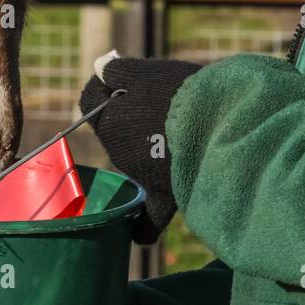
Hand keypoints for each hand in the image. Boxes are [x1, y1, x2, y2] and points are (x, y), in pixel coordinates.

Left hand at [79, 55, 202, 243]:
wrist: (214, 121)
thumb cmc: (179, 92)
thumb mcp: (144, 72)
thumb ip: (118, 72)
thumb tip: (102, 71)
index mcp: (108, 119)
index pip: (89, 100)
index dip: (104, 88)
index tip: (122, 81)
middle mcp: (117, 150)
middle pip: (114, 131)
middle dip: (129, 118)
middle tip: (161, 104)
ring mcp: (140, 175)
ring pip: (134, 165)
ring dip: (145, 151)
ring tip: (178, 134)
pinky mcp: (165, 195)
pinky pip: (148, 220)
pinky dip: (142, 226)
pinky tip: (137, 233)